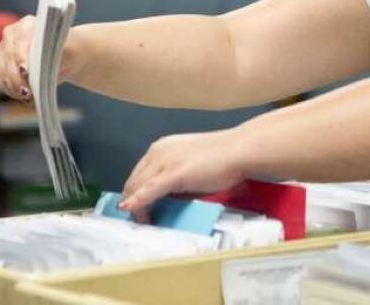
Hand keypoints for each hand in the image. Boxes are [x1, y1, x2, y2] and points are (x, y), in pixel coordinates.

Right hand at [0, 16, 83, 101]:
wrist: (65, 54)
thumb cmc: (68, 49)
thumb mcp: (68, 51)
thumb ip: (55, 55)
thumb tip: (40, 68)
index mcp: (27, 24)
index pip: (20, 41)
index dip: (22, 57)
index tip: (25, 71)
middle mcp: (11, 35)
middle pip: (9, 59)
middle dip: (18, 78)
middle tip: (28, 93)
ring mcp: (4, 50)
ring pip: (4, 72)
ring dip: (15, 87)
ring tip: (29, 97)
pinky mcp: (2, 65)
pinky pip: (2, 81)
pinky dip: (12, 91)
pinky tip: (24, 97)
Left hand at [119, 129, 248, 220]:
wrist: (238, 150)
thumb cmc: (221, 157)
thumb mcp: (189, 165)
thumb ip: (174, 178)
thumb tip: (164, 198)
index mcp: (161, 147)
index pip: (138, 173)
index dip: (133, 193)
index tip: (134, 207)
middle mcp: (158, 151)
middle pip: (133, 181)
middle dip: (131, 202)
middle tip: (138, 219)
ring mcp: (165, 161)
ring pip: (138, 186)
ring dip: (135, 207)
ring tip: (142, 221)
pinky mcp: (173, 173)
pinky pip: (149, 190)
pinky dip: (137, 202)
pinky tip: (130, 210)